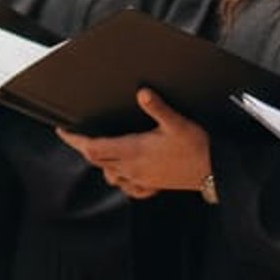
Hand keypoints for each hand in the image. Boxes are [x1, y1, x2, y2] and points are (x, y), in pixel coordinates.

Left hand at [58, 89, 209, 199]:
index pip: (94, 148)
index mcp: (135, 151)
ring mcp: (140, 180)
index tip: (63, 129)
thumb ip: (158, 108)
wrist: (215, 171)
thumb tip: (141, 92)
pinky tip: (124, 169)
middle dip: (84, 147)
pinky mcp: (151, 186)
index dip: (75, 140)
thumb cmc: (197, 146)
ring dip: (101, 161)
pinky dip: (119, 177)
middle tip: (77, 134)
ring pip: (109, 174)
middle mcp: (133, 168)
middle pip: (97, 160)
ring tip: (100, 146)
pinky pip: (126, 186)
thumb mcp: (178, 123)